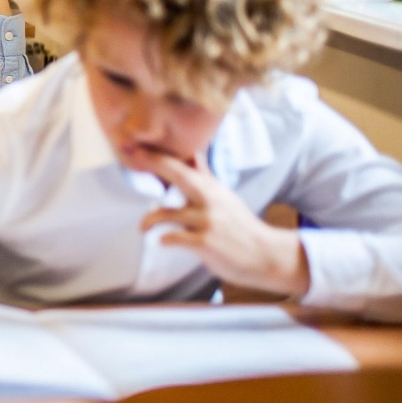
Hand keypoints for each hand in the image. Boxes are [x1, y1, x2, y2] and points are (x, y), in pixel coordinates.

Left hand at [139, 153, 311, 297]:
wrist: (267, 255)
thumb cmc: (241, 227)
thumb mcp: (225, 198)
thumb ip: (205, 178)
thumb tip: (194, 154)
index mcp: (212, 189)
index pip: (185, 166)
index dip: (161, 156)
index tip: (138, 147)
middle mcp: (210, 201)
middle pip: (180, 175)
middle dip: (156, 164)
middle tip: (134, 157)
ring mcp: (208, 221)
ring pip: (167, 213)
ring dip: (150, 219)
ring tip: (143, 227)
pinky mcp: (206, 243)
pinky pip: (175, 238)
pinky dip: (164, 239)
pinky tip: (161, 241)